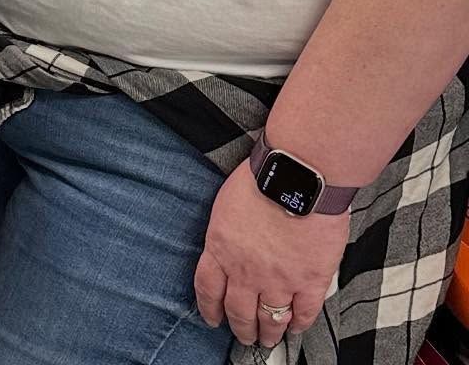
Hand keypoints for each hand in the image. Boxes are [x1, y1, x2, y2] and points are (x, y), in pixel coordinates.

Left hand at [194, 162, 345, 350]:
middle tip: (244, 337)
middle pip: (238, 311)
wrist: (297, 177)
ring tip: (268, 340)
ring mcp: (279, 280)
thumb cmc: (261, 179)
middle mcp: (246, 271)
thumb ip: (226, 234)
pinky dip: (299, 324)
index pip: (207, 288)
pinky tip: (296, 327)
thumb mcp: (225, 205)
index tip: (212, 319)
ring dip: (268, 333)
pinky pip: (303, 313)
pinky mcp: (310, 281)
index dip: (209, 308)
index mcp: (221, 248)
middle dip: (240, 328)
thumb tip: (228, 246)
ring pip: (270, 319)